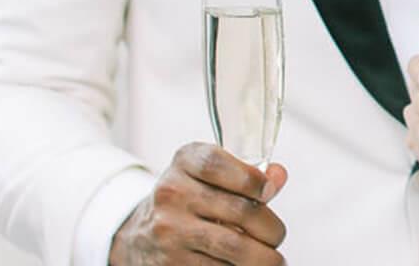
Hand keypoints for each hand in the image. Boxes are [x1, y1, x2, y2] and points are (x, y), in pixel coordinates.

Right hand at [110, 143, 288, 264]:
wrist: (140, 237)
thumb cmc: (188, 201)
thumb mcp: (209, 176)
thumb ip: (247, 174)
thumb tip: (278, 176)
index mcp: (184, 162)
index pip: (217, 164)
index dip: (251, 179)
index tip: (269, 192)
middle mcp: (172, 194)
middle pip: (238, 211)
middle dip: (271, 228)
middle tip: (277, 235)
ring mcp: (169, 232)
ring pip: (234, 247)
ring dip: (264, 257)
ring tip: (273, 259)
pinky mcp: (171, 264)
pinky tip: (245, 265)